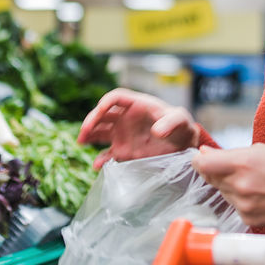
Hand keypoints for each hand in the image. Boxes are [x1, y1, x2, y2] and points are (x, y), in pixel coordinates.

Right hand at [77, 88, 200, 168]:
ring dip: (89, 135)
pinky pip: (107, 155)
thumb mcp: (181, 119)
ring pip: (100, 132)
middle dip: (92, 120)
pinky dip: (101, 160)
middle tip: (84, 131)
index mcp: (137, 105)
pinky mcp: (123, 152)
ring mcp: (122, 135)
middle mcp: (125, 118)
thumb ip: (171, 121)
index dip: (106, 102)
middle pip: (103, 114)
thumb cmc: (182, 126)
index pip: (116, 98)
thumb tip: (157, 131)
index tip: (100, 109)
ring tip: (81, 141)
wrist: (184, 146)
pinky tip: (97, 166)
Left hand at [192, 144, 264, 227]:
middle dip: (217, 171)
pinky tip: (259, 194)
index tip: (203, 158)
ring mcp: (243, 205)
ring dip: (229, 185)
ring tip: (253, 181)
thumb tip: (204, 153)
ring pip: (222, 192)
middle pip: (210, 178)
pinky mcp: (248, 218)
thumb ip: (228, 153)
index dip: (199, 160)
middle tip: (237, 168)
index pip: (201, 164)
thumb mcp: (260, 150)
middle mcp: (239, 185)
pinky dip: (240, 199)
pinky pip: (234, 205)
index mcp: (242, 163)